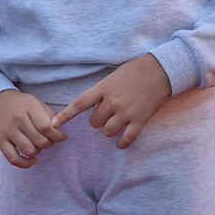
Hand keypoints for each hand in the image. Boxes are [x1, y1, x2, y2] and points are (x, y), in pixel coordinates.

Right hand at [0, 89, 65, 167]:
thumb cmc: (20, 103)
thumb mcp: (35, 101)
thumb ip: (49, 114)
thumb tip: (59, 130)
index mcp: (29, 106)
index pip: (47, 127)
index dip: (58, 135)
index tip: (62, 137)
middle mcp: (18, 118)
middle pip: (40, 141)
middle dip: (49, 143)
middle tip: (49, 140)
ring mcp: (8, 131)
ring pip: (30, 151)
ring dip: (39, 151)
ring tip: (38, 145)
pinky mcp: (0, 141)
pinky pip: (14, 159)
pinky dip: (25, 163)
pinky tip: (32, 160)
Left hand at [52, 54, 170, 148]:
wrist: (160, 70)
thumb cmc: (135, 71)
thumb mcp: (113, 76)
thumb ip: (102, 91)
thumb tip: (91, 105)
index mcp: (104, 88)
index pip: (80, 104)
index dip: (66, 115)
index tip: (53, 124)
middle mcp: (113, 102)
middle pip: (95, 122)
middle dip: (99, 120)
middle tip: (108, 113)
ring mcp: (126, 112)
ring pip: (108, 131)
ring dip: (110, 130)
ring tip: (117, 122)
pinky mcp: (140, 120)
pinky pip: (126, 139)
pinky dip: (122, 143)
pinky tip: (121, 143)